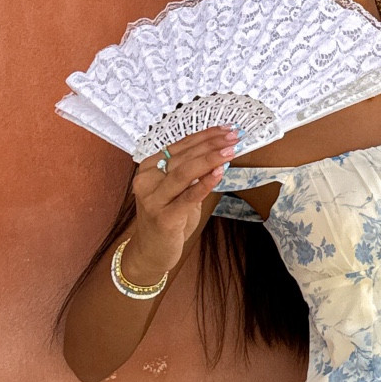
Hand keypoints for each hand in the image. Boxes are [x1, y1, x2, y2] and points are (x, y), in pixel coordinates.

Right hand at [121, 127, 238, 284]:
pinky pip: (187, 196)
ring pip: (183, 172)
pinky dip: (204, 183)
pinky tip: (219, 173)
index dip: (204, 136)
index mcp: (149, 168)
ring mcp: (153, 199)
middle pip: (182, 156)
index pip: (180, 145)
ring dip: (210, 159)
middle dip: (211, 145)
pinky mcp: (163, 217)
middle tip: (233, 137)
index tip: (226, 129)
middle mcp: (147, 180)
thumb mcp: (178, 191)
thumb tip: (219, 153)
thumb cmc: (167, 218)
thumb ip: (191, 172)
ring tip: (230, 151)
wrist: (151, 252)